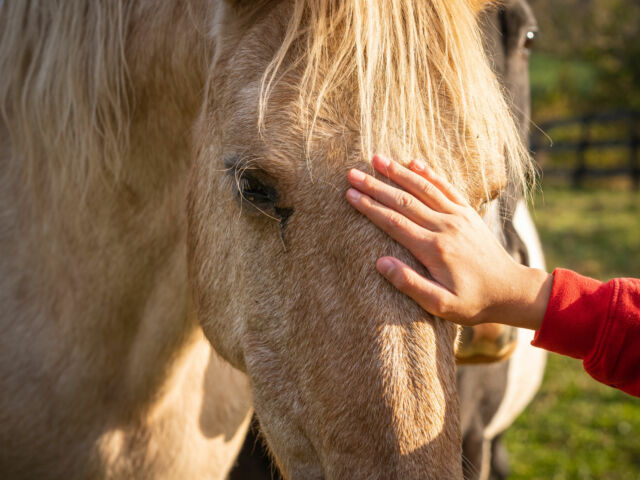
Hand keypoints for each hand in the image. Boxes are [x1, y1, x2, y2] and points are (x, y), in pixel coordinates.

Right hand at [345, 155, 551, 328]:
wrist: (510, 290)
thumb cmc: (473, 302)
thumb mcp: (440, 305)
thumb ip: (409, 284)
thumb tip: (380, 263)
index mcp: (434, 249)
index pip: (394, 222)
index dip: (370, 207)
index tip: (350, 195)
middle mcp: (445, 227)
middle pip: (403, 201)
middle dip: (375, 186)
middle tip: (352, 174)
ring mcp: (458, 216)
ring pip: (423, 188)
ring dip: (398, 172)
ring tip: (376, 159)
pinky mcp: (468, 213)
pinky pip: (445, 187)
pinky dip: (429, 173)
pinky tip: (414, 161)